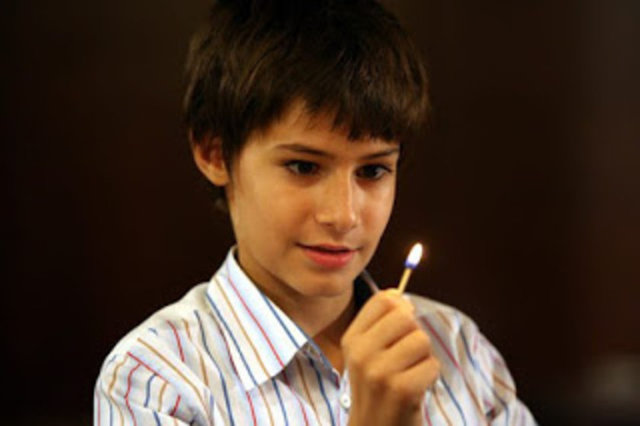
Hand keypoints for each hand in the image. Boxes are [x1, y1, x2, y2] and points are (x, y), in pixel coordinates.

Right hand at [342, 289, 439, 425]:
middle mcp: (360, 353)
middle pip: (406, 316)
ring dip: (424, 357)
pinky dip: (430, 376)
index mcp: (351, 339)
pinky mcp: (401, 389)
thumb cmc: (377, 388)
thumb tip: (398, 294)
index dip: (401, 309)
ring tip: (410, 373)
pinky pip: (432, 365)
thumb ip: (381, 321)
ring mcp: (379, 372)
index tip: (400, 329)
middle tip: (405, 358)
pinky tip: (415, 388)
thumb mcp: (367, 353)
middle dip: (414, 334)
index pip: (384, 299)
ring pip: (421, 340)